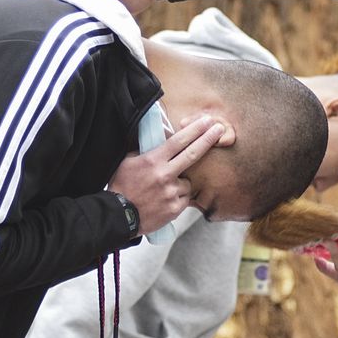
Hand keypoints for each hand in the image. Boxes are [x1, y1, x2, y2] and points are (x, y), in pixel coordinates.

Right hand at [108, 116, 224, 234]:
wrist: (118, 216)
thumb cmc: (122, 187)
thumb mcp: (128, 162)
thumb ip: (146, 151)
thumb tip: (159, 140)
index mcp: (153, 161)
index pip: (178, 141)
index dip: (195, 130)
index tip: (206, 121)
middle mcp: (164, 175)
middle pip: (192, 154)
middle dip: (208, 139)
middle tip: (219, 129)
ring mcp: (171, 192)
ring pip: (187, 182)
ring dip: (180, 183)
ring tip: (162, 190)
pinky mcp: (175, 208)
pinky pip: (184, 198)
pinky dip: (178, 198)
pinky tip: (164, 200)